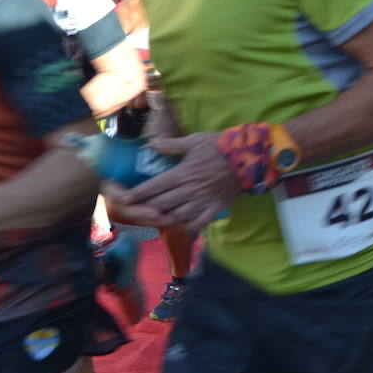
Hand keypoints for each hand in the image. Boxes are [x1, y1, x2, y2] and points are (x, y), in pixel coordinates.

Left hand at [108, 133, 239, 233]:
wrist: (248, 158)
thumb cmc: (220, 147)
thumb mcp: (195, 140)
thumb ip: (171, 145)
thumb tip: (150, 144)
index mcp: (182, 173)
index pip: (154, 186)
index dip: (138, 194)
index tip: (125, 199)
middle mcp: (189, 190)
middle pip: (161, 204)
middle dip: (145, 209)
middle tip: (133, 213)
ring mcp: (202, 202)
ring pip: (177, 216)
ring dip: (163, 220)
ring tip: (151, 222)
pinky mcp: (214, 208)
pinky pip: (199, 223)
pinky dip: (188, 230)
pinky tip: (179, 232)